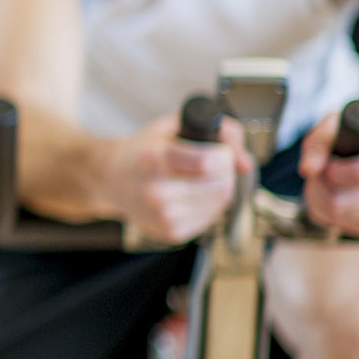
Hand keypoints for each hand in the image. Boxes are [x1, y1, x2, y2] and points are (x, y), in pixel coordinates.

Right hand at [105, 112, 243, 244]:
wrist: (111, 178)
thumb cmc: (145, 150)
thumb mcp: (174, 125)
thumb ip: (220, 130)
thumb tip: (246, 163)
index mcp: (154, 158)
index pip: (207, 162)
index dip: (224, 155)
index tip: (218, 151)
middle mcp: (156, 191)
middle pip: (221, 184)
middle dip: (226, 171)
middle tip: (211, 164)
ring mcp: (163, 216)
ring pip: (221, 202)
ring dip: (221, 188)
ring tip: (201, 179)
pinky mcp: (171, 233)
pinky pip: (211, 218)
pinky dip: (211, 205)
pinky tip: (194, 194)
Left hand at [298, 108, 358, 237]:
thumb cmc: (358, 140)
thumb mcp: (336, 128)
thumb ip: (318, 144)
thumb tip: (308, 170)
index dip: (331, 173)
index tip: (327, 164)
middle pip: (342, 204)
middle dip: (318, 190)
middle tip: (319, 176)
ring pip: (339, 218)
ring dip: (322, 202)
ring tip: (328, 184)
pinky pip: (346, 227)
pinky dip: (332, 215)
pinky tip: (339, 197)